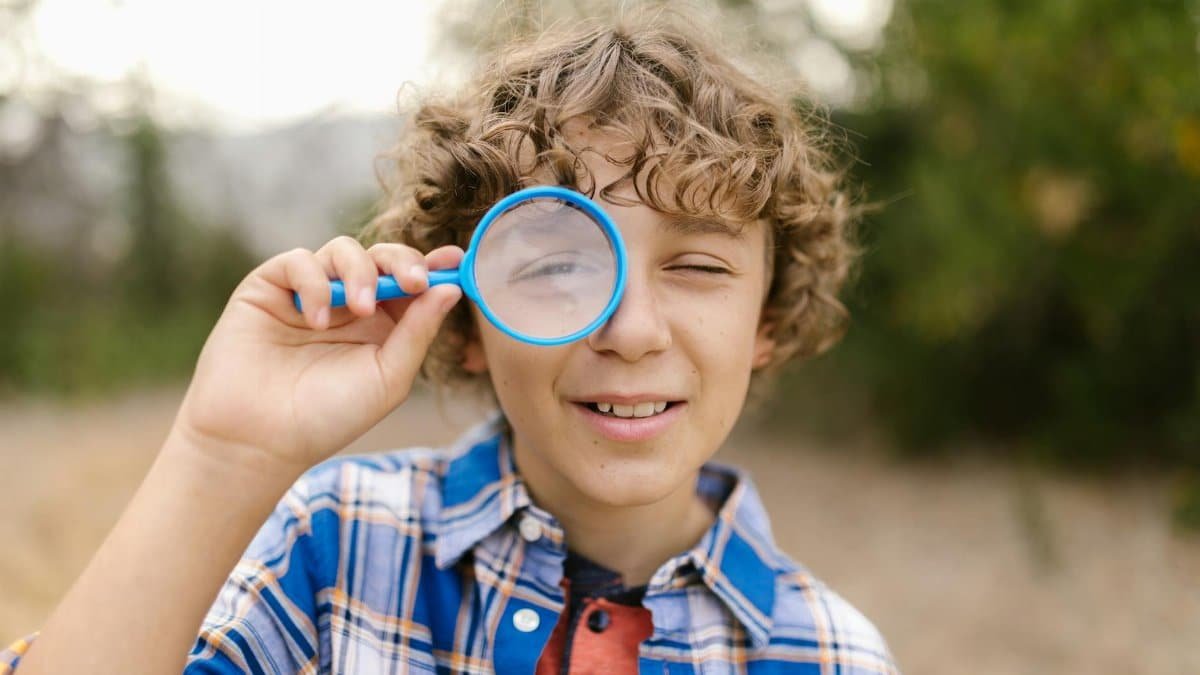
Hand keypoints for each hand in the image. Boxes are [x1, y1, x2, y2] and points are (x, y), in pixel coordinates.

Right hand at [171, 236, 463, 474]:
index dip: (434, 267)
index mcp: (382, 325)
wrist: (259, 439)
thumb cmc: (328, 416)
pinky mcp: (270, 287)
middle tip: (414, 281)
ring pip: (343, 250)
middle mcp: (348, 304)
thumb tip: (451, 288)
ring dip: (360, 273)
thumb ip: (418, 331)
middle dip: (402, 261)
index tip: (455, 261)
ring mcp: (309, 292)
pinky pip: (299, 261)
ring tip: (360, 310)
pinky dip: (315, 283)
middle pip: (382, 257)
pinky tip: (315, 320)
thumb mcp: (388, 377)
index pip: (411, 282)